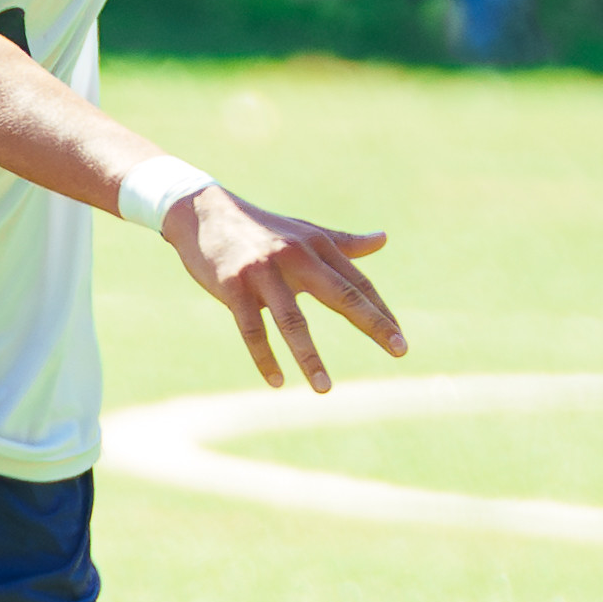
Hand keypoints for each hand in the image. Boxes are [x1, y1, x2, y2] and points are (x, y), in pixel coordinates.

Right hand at [163, 185, 403, 392]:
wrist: (202, 212)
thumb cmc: (260, 227)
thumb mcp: (304, 232)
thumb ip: (343, 242)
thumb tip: (384, 240)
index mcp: (316, 245)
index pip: (357, 283)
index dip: (380, 311)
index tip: (400, 340)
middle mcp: (295, 257)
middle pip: (341, 295)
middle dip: (372, 324)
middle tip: (399, 350)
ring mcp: (263, 272)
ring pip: (292, 321)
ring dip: (309, 358)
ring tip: (325, 389)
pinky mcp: (233, 286)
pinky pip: (252, 329)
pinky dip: (265, 357)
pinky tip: (277, 382)